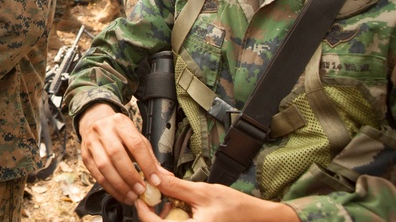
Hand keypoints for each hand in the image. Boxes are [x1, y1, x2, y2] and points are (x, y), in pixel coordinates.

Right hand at [78, 103, 163, 204]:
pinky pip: (96, 174)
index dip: (147, 164)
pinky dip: (109, 187)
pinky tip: (120, 194)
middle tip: (141, 190)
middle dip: (130, 176)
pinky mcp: (85, 155)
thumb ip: (150, 157)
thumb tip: (164, 176)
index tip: (155, 180)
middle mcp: (104, 130)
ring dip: (119, 184)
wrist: (95, 123)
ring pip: (104, 166)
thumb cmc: (120, 133)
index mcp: (121, 123)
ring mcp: (92, 142)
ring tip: (131, 195)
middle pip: (116, 154)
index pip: (136, 144)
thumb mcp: (137, 138)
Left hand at [133, 175, 299, 221]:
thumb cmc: (236, 208)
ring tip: (171, 197)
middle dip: (154, 209)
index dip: (141, 208)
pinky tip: (181, 206)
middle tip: (155, 192)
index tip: (139, 194)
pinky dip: (174, 216)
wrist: (257, 217)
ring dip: (163, 213)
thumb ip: (175, 187)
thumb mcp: (202, 192)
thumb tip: (155, 178)